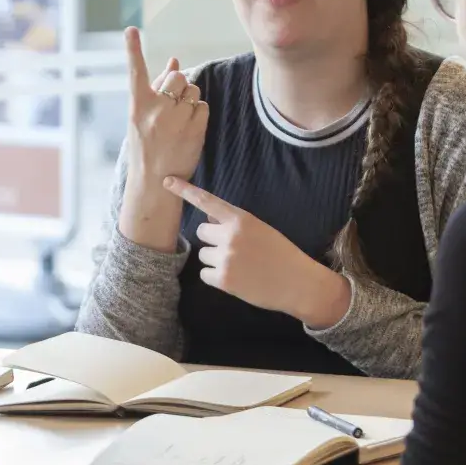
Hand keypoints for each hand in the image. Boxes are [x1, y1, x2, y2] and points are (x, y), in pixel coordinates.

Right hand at [123, 26, 206, 181]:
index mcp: (137, 106)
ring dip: (189, 99)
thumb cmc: (146, 146)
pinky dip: (198, 113)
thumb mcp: (142, 118)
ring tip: (179, 120)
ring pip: (193, 90)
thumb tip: (175, 61)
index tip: (130, 30)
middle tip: (173, 104)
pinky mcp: (194, 129)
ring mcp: (176, 120)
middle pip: (178, 77)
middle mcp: (155, 110)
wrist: (155, 182)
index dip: (133, 50)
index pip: (136, 72)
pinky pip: (203, 106)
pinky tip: (188, 128)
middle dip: (179, 85)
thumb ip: (157, 88)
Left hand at [165, 177, 353, 326]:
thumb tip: (207, 215)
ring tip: (239, 265)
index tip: (166, 181)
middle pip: (201, 231)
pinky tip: (237, 279)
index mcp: (241, 219)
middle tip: (234, 249)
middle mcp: (231, 235)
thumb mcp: (260, 229)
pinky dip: (216, 277)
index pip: (207, 201)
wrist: (299, 283)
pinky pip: (205, 274)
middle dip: (212, 239)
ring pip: (203, 254)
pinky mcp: (223, 279)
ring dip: (214, 259)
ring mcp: (226, 257)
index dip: (185, 191)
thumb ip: (234, 222)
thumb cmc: (281, 254)